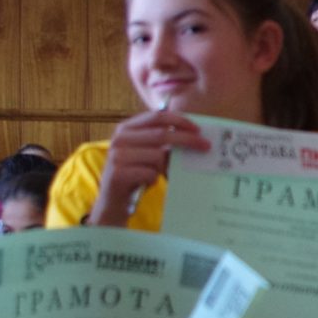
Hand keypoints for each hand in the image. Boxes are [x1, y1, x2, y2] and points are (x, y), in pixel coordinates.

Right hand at [91, 109, 209, 225]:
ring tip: (162, 174)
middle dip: (187, 140)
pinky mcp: (118, 174)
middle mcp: (119, 139)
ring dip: (166, 167)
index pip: (157, 117)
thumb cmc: (134, 174)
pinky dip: (154, 179)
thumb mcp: (145, 153)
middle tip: (205, 146)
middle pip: (161, 135)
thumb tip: (193, 136)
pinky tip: (148, 182)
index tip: (198, 129)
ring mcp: (117, 156)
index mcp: (126, 128)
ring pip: (158, 156)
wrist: (112, 201)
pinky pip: (150, 173)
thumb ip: (161, 142)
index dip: (179, 120)